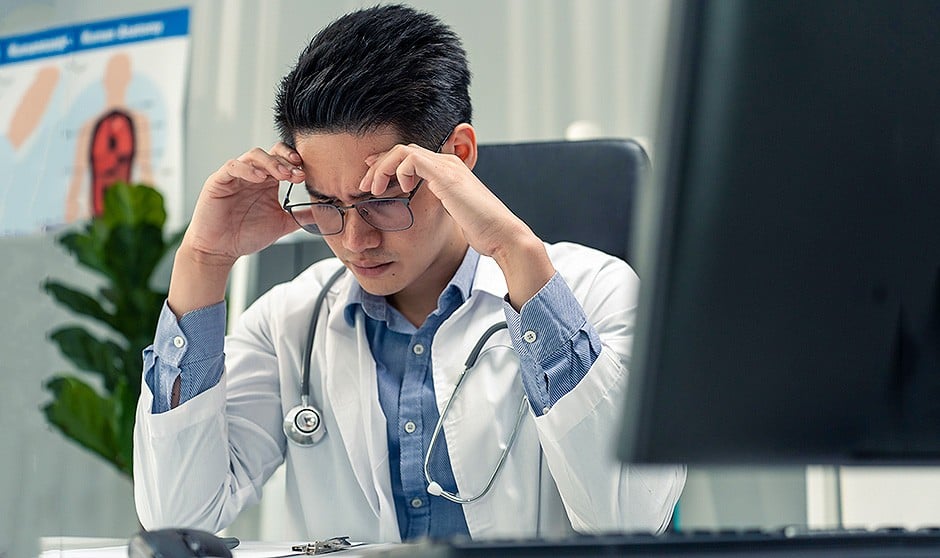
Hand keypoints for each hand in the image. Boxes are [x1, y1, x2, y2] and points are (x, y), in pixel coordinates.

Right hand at [183, 143, 304, 266]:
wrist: (220, 250)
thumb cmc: (245, 235)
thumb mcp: (281, 224)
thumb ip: (301, 216)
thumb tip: (326, 213)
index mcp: (268, 182)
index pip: (283, 160)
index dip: (295, 163)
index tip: (306, 175)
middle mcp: (253, 175)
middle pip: (271, 153)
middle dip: (286, 161)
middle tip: (298, 174)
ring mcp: (236, 176)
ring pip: (254, 156)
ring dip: (270, 163)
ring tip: (282, 175)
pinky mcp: (219, 181)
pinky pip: (233, 167)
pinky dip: (247, 169)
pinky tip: (259, 178)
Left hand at [357, 127, 555, 308]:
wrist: (502, 234)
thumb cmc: (482, 230)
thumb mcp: (454, 215)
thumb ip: (439, 207)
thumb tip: (424, 214)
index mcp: (448, 171)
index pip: (410, 157)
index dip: (385, 166)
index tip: (370, 182)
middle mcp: (447, 163)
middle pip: (402, 150)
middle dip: (377, 165)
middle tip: (362, 186)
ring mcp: (447, 166)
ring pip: (402, 151)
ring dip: (381, 168)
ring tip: (371, 189)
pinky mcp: (445, 175)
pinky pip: (410, 159)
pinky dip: (396, 171)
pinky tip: (397, 190)